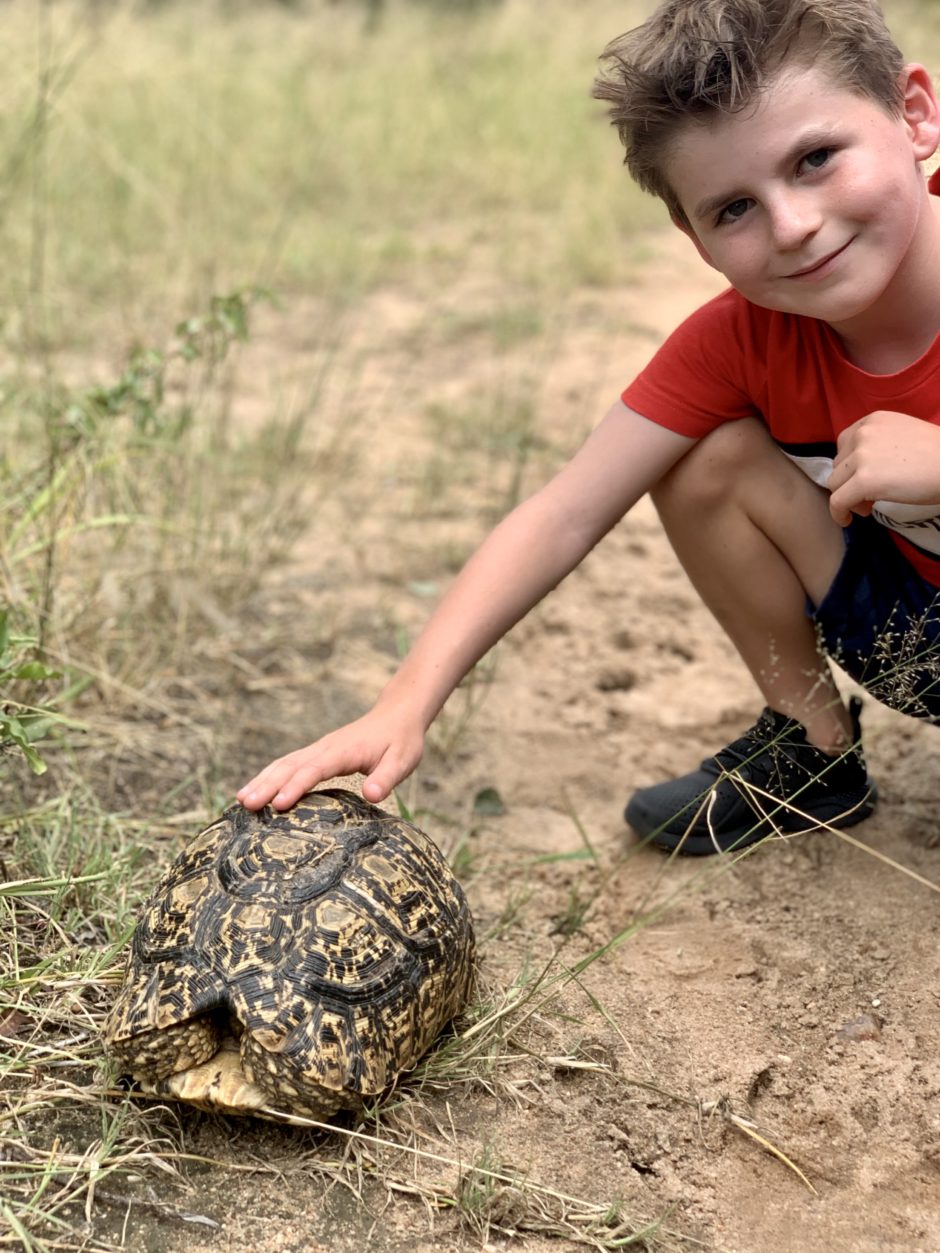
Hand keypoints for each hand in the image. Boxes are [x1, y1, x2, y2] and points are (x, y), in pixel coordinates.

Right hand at [236, 707, 424, 811]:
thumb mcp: (403, 761)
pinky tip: (257, 790)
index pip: (314, 770)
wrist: (397, 715)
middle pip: (290, 766)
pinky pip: (288, 764)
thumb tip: (371, 796)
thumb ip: (387, 778)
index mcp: (343, 751)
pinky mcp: (318, 754)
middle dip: (267, 785)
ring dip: (262, 780)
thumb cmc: (401, 740)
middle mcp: (324, 748)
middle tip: (245, 805)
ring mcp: (318, 749)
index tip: (278, 804)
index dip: (296, 786)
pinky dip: (270, 776)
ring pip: (284, 764)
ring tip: (241, 800)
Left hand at [828, 411, 939, 526]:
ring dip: (848, 497)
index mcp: (873, 420)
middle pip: (838, 465)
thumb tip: (857, 471)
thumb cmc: (938, 456)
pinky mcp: (863, 480)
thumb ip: (879, 445)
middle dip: (849, 483)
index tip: (862, 479)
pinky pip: (837, 501)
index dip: (849, 466)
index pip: (844, 445)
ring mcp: (861, 456)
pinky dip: (839, 513)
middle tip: (868, 497)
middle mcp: (863, 433)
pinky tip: (849, 519)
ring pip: (835, 483)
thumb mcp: (903, 436)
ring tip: (867, 507)